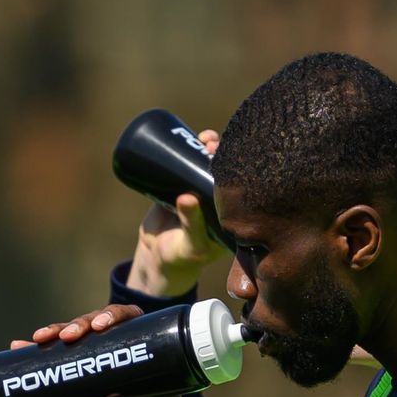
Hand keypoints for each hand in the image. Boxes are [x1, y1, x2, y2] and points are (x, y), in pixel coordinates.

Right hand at [12, 301, 198, 396]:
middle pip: (96, 325)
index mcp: (145, 348)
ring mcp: (99, 363)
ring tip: (36, 340)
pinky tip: (20, 348)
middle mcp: (120, 349)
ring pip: (74, 341)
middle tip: (65, 337)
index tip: (99, 326)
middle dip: (77, 326)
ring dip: (54, 336)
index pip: (129, 319)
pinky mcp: (82, 380)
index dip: (113, 316)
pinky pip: (60, 362)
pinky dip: (41, 355)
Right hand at [125, 137, 222, 297]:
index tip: (232, 158)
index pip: (240, 186)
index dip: (238, 170)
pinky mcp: (182, 187)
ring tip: (206, 139)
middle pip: (225, 170)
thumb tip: (188, 197)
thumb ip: (192, 223)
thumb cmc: (180, 257)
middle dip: (223, 153)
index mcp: (232, 214)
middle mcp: (219, 200)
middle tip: (213, 145)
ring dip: (210, 148)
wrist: (156, 258)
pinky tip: (197, 137)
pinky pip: (189, 166)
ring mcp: (201, 192)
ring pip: (208, 164)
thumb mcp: (191, 244)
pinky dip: (192, 150)